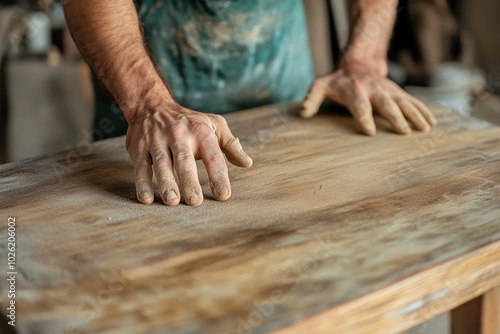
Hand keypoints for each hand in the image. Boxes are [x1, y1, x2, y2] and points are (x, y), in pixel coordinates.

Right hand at [125, 103, 252, 205]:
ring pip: (162, 163)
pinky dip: (142, 183)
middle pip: (185, 160)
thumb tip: (247, 163)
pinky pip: (141, 166)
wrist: (151, 105)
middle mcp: (179, 135)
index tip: (223, 195)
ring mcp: (157, 141)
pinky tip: (146, 199)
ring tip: (172, 201)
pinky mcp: (139, 147)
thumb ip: (230, 145)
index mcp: (201, 131)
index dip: (218, 175)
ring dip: (166, 183)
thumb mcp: (214, 125)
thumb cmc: (189, 122)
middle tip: (195, 201)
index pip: (212, 156)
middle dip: (189, 181)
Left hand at [300, 62, 436, 134]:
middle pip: (387, 104)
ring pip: (405, 102)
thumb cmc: (337, 81)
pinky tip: (432, 123)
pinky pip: (413, 101)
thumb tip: (302, 114)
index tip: (370, 131)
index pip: (360, 105)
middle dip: (396, 117)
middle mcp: (375, 90)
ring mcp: (389, 90)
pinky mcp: (399, 92)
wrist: (359, 63)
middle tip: (404, 132)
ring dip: (416, 115)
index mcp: (355, 91)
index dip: (364, 117)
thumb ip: (311, 98)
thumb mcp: (320, 86)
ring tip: (425, 129)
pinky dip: (423, 111)